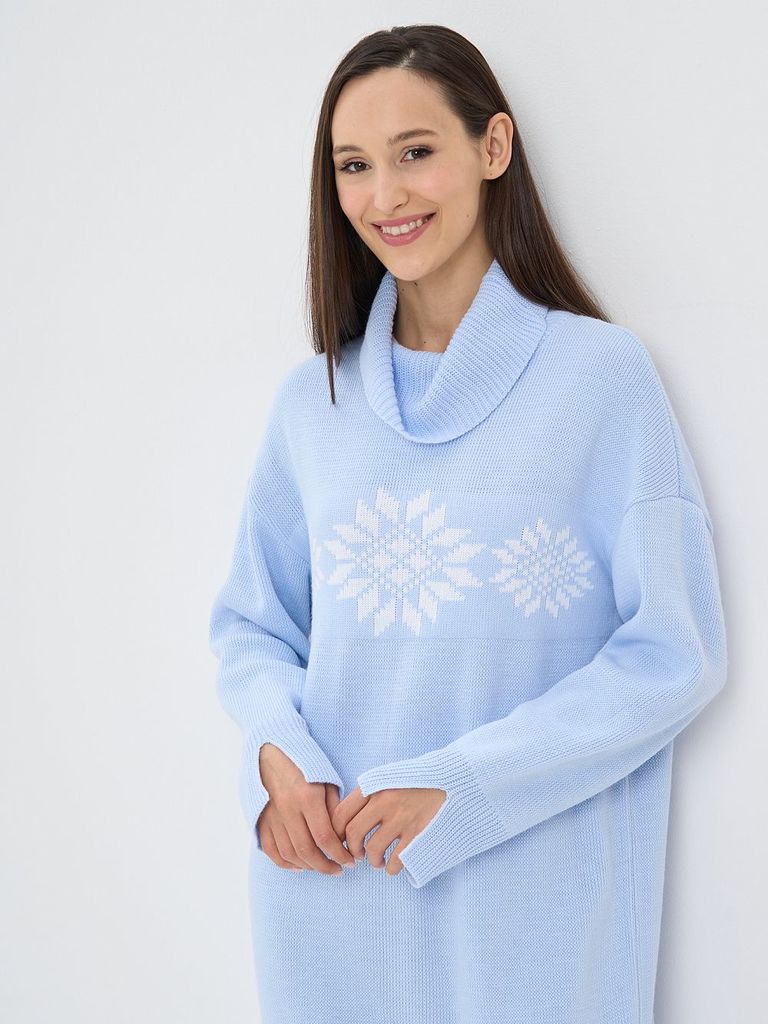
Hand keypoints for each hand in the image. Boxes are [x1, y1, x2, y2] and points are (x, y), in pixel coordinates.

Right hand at [256, 743, 356, 874]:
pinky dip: (285, 862)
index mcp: (307, 797)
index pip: (325, 838)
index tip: (351, 862)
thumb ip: (334, 807)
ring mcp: (271, 815)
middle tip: (338, 870)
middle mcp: (287, 809)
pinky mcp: (260, 818)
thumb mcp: (326, 778)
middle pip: (307, 851)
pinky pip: (270, 849)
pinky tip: (299, 865)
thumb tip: (342, 836)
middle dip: (325, 866)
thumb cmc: (303, 762)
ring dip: (308, 866)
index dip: (340, 855)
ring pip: (289, 854)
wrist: (270, 748)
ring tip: (322, 866)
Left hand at [330, 785, 446, 877]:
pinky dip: (391, 868)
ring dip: (372, 861)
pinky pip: (395, 861)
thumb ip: (369, 794)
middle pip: (353, 833)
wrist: (454, 781)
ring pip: (373, 850)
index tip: (339, 842)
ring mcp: (403, 818)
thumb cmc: (418, 781)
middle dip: (351, 850)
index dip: (335, 833)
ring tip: (377, 860)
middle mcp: (386, 801)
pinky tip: (393, 865)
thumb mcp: (389, 778)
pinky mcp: (419, 834)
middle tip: (357, 855)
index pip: (341, 813)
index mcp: (375, 785)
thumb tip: (344, 820)